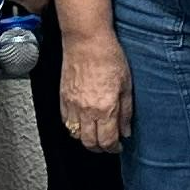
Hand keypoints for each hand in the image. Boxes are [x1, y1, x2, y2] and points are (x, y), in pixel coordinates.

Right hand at [60, 27, 132, 150]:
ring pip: (76, 135)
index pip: (108, 140)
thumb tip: (126, 130)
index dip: (114, 148)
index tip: (118, 146)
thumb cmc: (108, 56)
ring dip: (86, 139)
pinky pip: (65, 122)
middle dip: (100, 148)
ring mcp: (72, 105)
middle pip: (90, 143)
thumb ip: (126, 111)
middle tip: (108, 145)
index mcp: (105, 108)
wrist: (86, 41)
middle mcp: (86, 110)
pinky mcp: (62, 98)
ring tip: (96, 135)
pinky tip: (82, 123)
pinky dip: (74, 128)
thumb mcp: (126, 84)